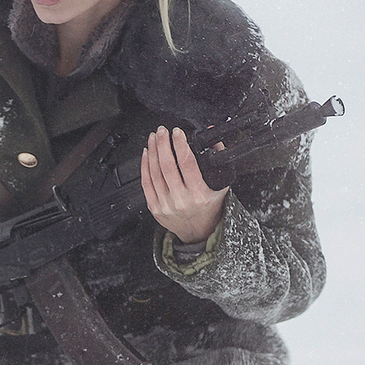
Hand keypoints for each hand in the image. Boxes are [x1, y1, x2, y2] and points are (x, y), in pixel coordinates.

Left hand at [141, 126, 228, 244]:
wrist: (197, 232)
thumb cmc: (208, 208)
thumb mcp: (220, 186)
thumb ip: (218, 163)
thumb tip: (215, 141)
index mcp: (199, 194)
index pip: (187, 164)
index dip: (180, 145)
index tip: (178, 132)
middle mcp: (181, 199)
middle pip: (167, 166)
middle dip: (163, 144)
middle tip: (162, 131)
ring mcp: (166, 204)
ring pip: (155, 172)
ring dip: (153, 151)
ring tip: (154, 138)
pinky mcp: (154, 207)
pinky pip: (146, 183)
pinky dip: (145, 166)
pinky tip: (146, 154)